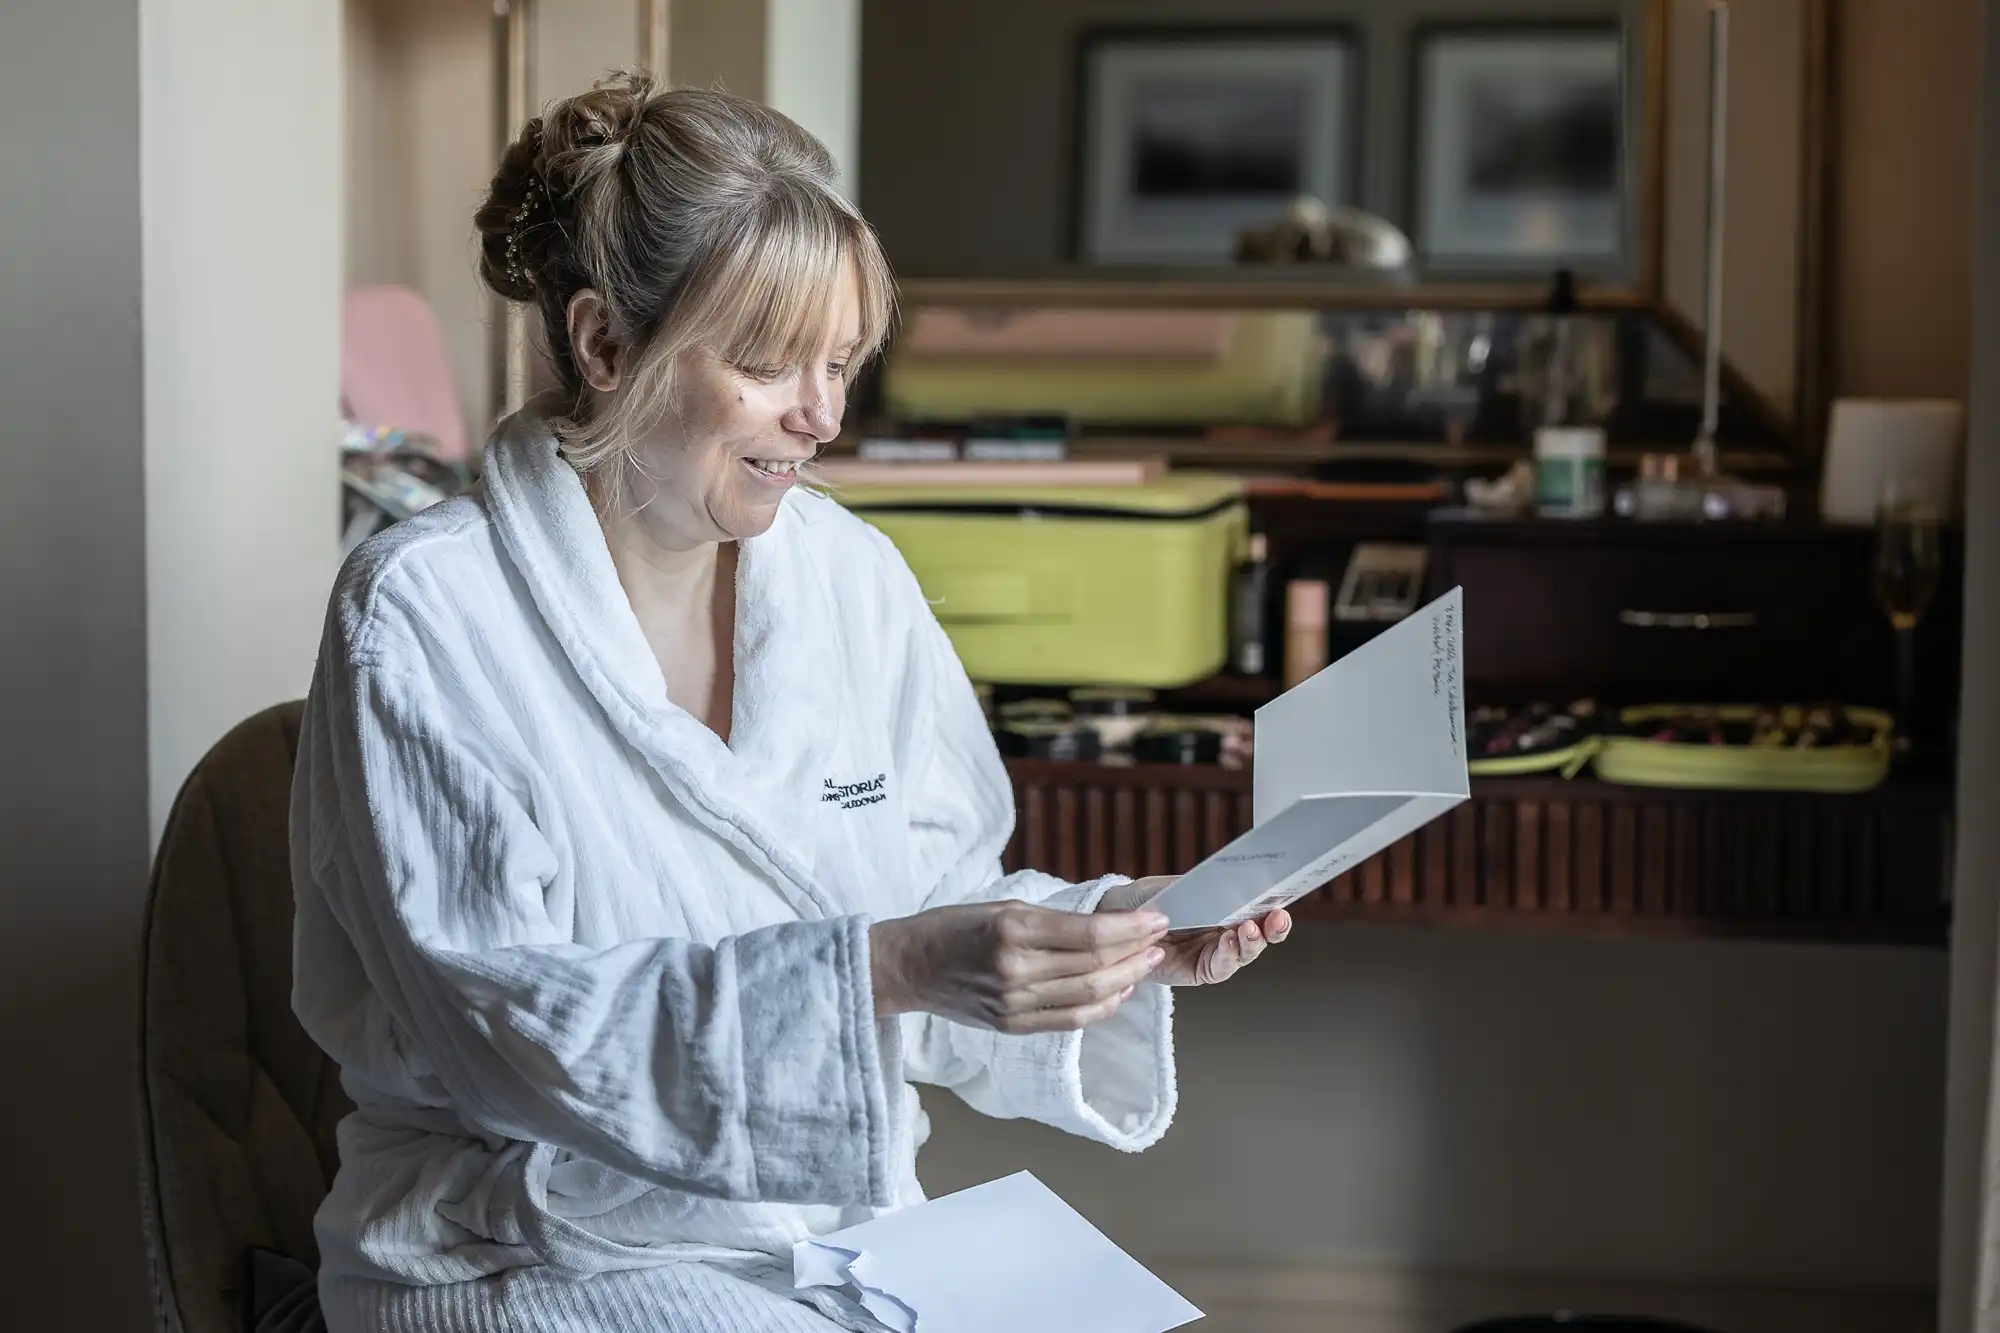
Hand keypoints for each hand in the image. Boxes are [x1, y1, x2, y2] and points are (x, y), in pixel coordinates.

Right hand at [870, 901, 1168, 1033]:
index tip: (1157, 919)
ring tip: (1146, 964)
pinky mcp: (1012, 1025)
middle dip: (1136, 954)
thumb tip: (1108, 925)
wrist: (908, 967)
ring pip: (1088, 996)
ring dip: (1126, 980)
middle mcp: (1015, 969)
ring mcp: (1014, 1003)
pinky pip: (1070, 1020)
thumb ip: (1053, 919)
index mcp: (1013, 930)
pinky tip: (1118, 992)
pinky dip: (1101, 1007)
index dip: (1132, 928)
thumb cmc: (952, 927)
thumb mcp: (1002, 907)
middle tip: (1159, 941)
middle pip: (1095, 966)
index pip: (1090, 934)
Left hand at [1096, 876, 1291, 986]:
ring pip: (1243, 952)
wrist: (1108, 926)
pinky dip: (1228, 957)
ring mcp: (1212, 952)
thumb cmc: (1138, 902)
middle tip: (1276, 918)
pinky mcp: (1198, 971)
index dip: (1270, 904)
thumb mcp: (1164, 887)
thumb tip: (1219, 886)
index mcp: (1220, 906)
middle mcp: (1222, 930)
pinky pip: (1219, 967)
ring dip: (1251, 942)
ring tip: (1249, 929)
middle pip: (1258, 932)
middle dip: (1271, 927)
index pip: (1254, 905)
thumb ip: (1190, 888)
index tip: (1279, 899)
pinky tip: (1229, 943)